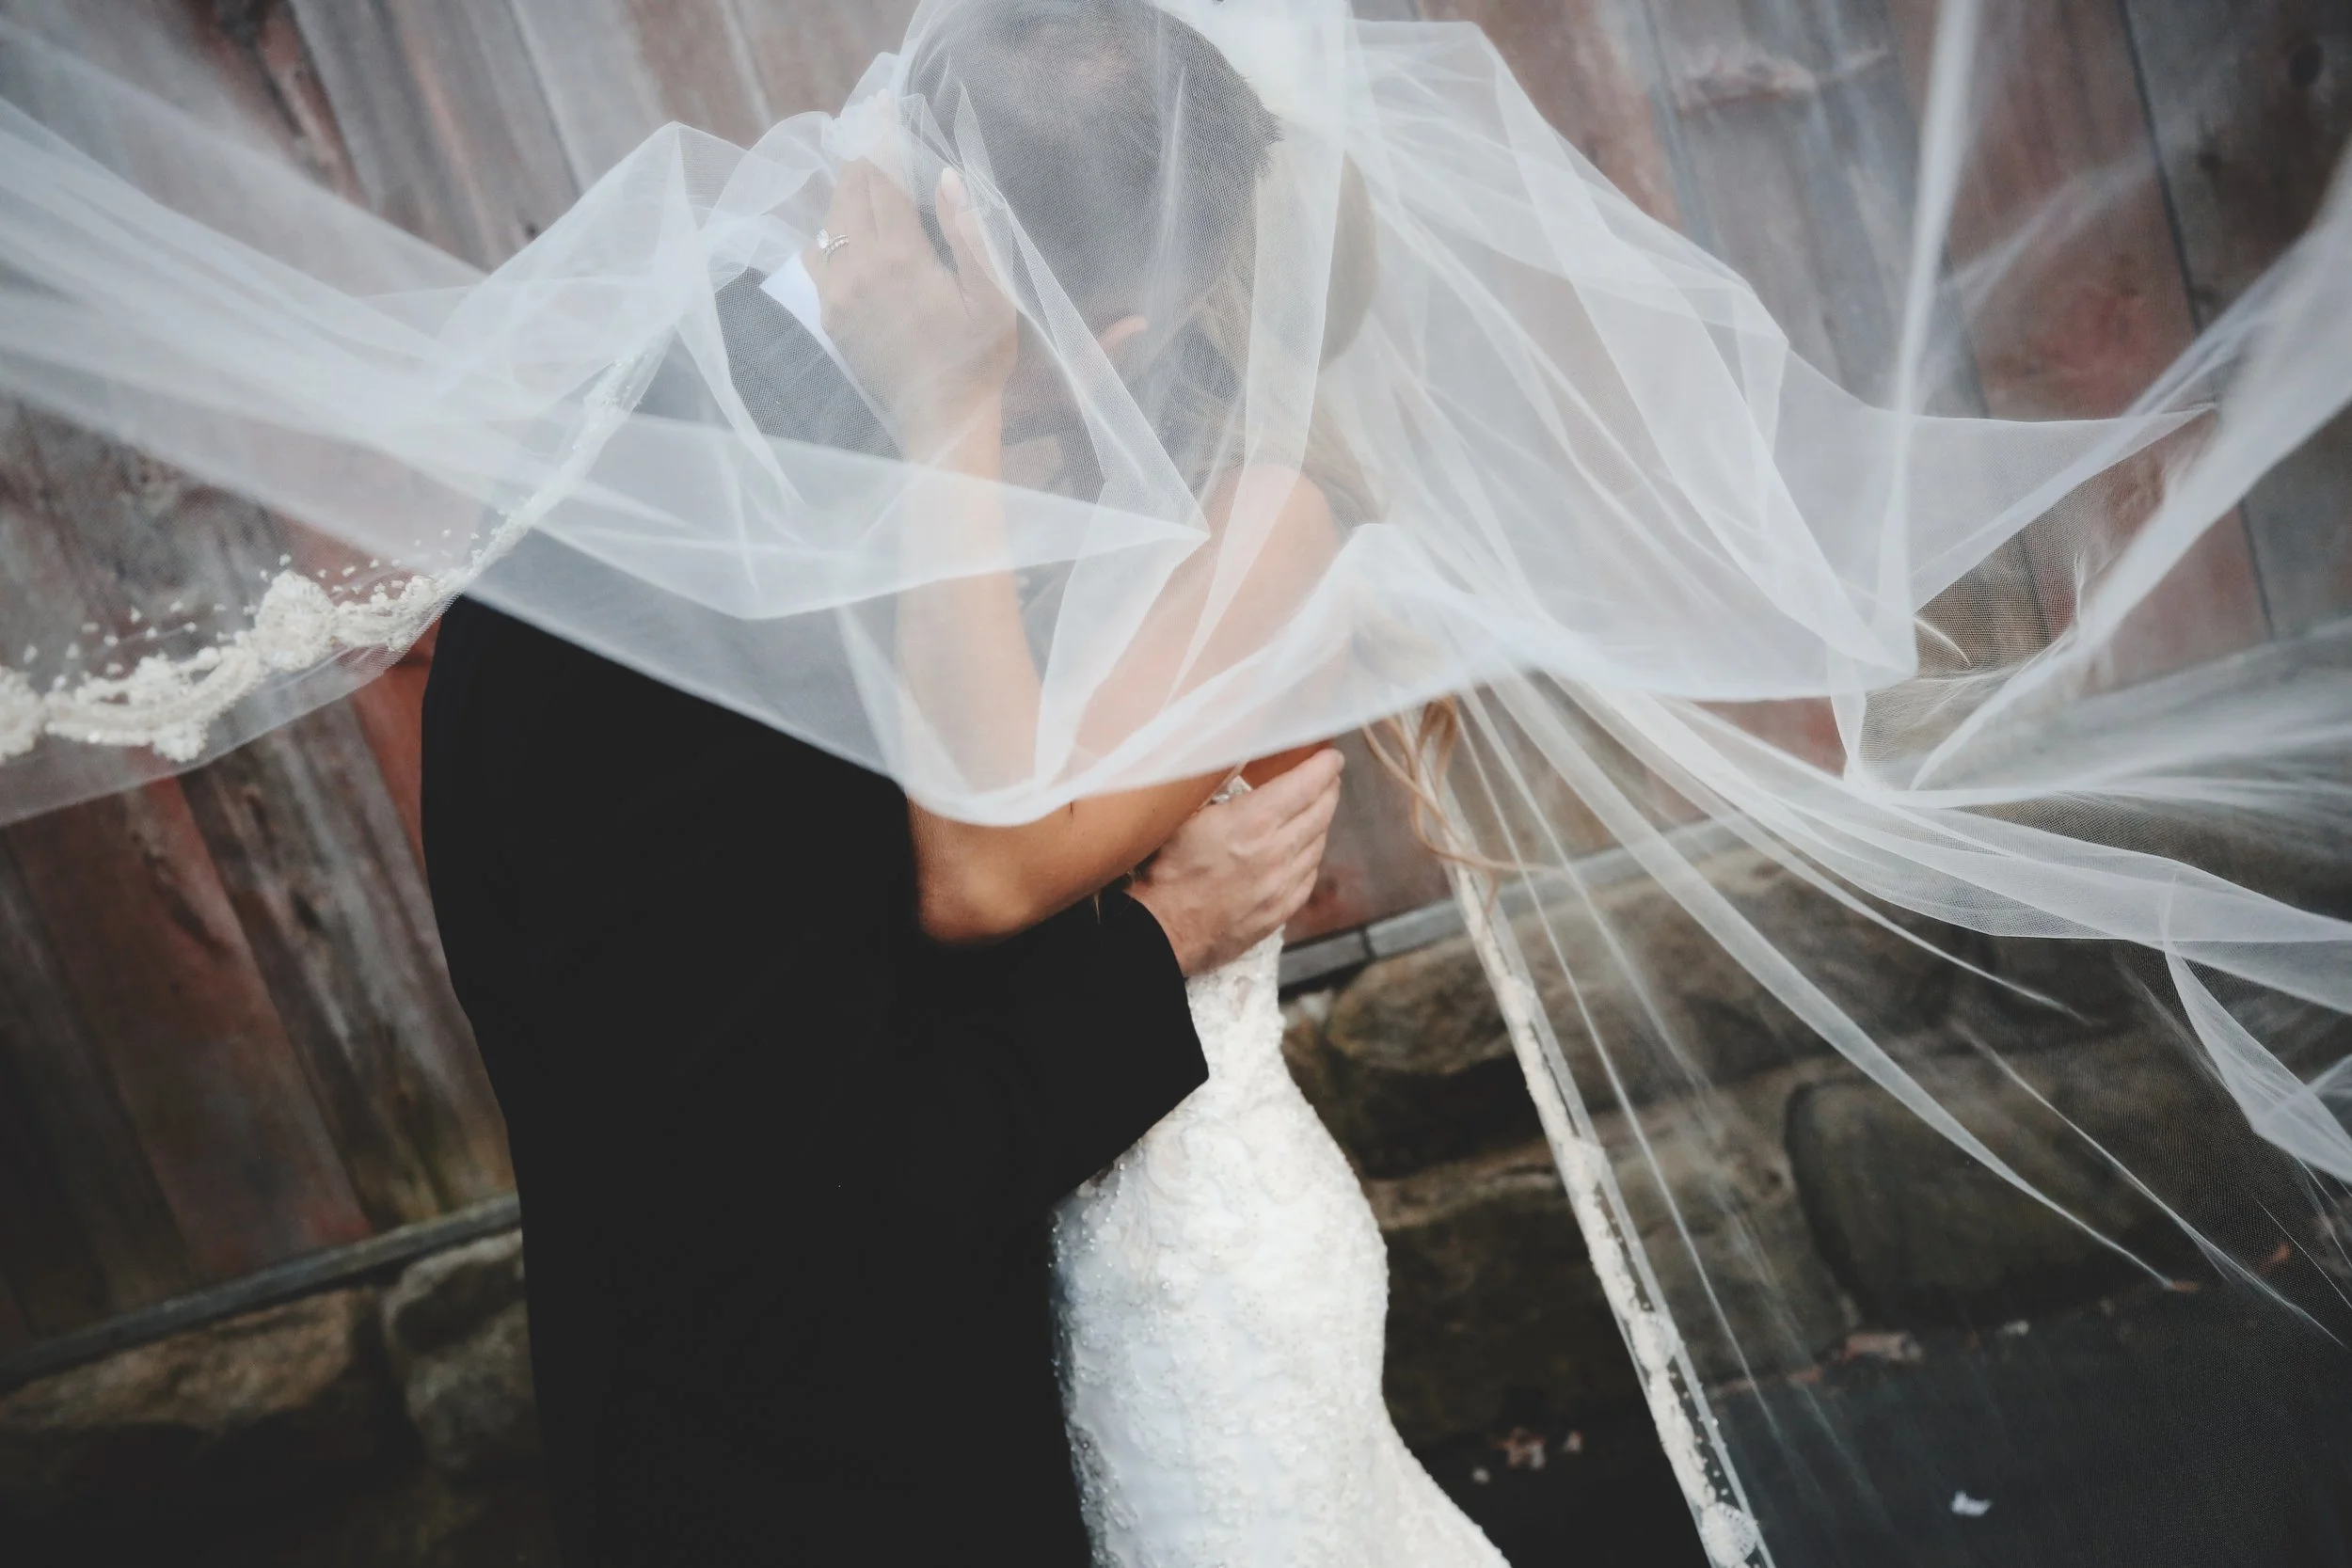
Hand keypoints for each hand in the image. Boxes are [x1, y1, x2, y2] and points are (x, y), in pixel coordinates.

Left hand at [812, 159, 1015, 446]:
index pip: (882, 178)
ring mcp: (837, 293)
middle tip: (877, 134)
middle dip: (863, 158)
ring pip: (829, 220)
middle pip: (849, 191)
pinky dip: (829, 233)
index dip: (883, 136)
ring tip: (866, 179)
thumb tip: (947, 177)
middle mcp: (859, 269)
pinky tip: (849, 233)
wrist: (942, 418)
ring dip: (846, 193)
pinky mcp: (830, 315)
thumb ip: (970, 234)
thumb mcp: (994, 297)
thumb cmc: (979, 358)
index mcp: (902, 258)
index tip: (882, 102)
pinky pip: (815, 256)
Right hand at [1128, 749, 1344, 975]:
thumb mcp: (1184, 815)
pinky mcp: (1280, 911)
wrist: (1161, 932)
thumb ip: (1216, 788)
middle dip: (1328, 790)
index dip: (1324, 767)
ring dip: (1320, 822)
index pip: (1305, 785)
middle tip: (1328, 778)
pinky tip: (1305, 849)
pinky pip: (1308, 876)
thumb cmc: (1164, 871)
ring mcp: (1281, 885)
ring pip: (1318, 844)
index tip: (1331, 757)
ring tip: (1316, 810)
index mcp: (1251, 822)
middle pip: (1320, 812)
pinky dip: (1311, 856)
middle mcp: (1275, 852)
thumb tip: (1236, 763)